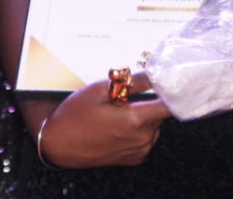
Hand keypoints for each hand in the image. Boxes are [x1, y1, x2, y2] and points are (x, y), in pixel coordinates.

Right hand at [36, 72, 171, 168]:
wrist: (57, 145)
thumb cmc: (75, 116)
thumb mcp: (102, 90)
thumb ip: (134, 82)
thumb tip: (155, 74)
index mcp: (136, 121)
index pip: (170, 106)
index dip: (175, 92)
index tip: (175, 82)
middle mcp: (141, 139)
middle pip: (161, 113)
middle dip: (150, 101)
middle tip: (128, 95)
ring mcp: (138, 151)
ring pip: (154, 125)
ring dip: (145, 115)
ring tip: (120, 110)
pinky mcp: (134, 159)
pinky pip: (146, 138)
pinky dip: (139, 128)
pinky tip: (119, 123)